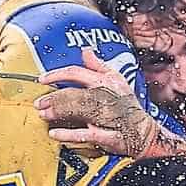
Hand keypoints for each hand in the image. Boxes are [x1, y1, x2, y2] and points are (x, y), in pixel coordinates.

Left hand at [34, 49, 161, 156]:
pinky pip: (87, 134)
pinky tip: (54, 133)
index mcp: (106, 82)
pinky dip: (69, 134)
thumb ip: (98, 66)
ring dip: (58, 112)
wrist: (145, 133)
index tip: (43, 79)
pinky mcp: (109, 135)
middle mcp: (107, 97)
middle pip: (74, 93)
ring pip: (78, 110)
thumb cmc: (127, 106)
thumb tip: (85, 50)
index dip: (58, 75)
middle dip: (54, 97)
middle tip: (39, 103)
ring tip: (43, 114)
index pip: (78, 73)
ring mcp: (108, 116)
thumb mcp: (116, 80)